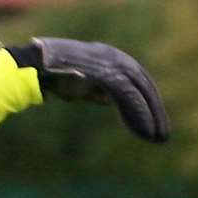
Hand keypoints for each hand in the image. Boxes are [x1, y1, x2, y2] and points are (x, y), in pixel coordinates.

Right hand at [6, 37, 169, 141]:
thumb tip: (108, 100)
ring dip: (150, 117)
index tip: (153, 122)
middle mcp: (115, 58)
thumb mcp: (81, 82)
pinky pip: (128, 97)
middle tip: (162, 136)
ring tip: (156, 139)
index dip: (147, 102)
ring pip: (139, 92)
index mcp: (112, 58)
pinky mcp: (105, 74)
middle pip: (144, 86)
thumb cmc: (53, 74)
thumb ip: (98, 89)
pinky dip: (137, 115)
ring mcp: (111, 64)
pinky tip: (143, 133)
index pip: (137, 80)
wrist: (36, 66)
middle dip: (155, 111)